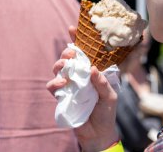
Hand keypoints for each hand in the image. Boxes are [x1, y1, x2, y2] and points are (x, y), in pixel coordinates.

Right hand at [46, 26, 118, 151]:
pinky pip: (52, 86)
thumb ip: (102, 84)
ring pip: (59, 68)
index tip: (73, 28)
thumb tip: (93, 69)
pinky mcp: (61, 96)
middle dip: (68, 52)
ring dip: (60, 65)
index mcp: (93, 72)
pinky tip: (62, 85)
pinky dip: (55, 83)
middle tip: (70, 54)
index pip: (86, 53)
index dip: (79, 40)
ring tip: (66, 67)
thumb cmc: (106, 113)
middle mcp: (80, 76)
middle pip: (70, 58)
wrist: (97, 134)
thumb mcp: (110, 97)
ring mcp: (70, 85)